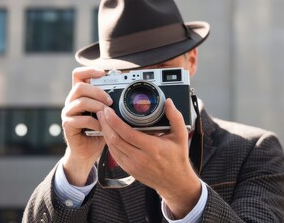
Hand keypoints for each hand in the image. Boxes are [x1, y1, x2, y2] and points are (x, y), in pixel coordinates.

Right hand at [61, 67, 112, 185]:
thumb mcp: (106, 114)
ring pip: (80, 101)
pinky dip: (95, 123)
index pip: (78, 75)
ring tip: (107, 114)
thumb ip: (110, 103)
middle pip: (79, 86)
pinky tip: (102, 128)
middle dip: (97, 92)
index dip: (89, 70)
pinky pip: (81, 119)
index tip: (103, 73)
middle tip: (110, 101)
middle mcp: (71, 102)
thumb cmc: (98, 131)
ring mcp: (68, 113)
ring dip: (97, 106)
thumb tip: (125, 90)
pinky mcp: (68, 125)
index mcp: (80, 95)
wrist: (87, 152)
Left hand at [97, 99, 200, 218]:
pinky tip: (108, 134)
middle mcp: (140, 158)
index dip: (114, 121)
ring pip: (112, 147)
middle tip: (102, 112)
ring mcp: (133, 165)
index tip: (108, 111)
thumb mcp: (181, 136)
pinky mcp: (129, 170)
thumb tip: (168, 102)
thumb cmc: (177, 158)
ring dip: (105, 133)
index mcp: (152, 148)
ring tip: (103, 120)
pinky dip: (109, 143)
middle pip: (115, 140)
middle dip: (105, 124)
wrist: (175, 181)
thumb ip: (175, 118)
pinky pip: (114, 155)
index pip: (127, 133)